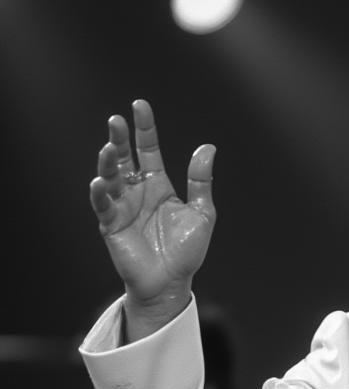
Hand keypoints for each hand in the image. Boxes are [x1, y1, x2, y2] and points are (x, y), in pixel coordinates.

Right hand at [89, 99, 215, 335]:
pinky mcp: (111, 225)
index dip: (144, 128)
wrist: (172, 282)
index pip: (148, 150)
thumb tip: (208, 147)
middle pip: (124, 158)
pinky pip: (102, 205)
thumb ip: (201, 181)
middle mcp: (137, 191)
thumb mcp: (201, 213)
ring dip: (107, 163)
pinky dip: (100, 194)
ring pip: (110, 177)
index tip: (139, 106)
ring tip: (110, 148)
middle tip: (116, 120)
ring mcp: (122, 206)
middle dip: (120, 138)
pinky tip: (101, 182)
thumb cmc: (186, 251)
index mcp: (158, 185)